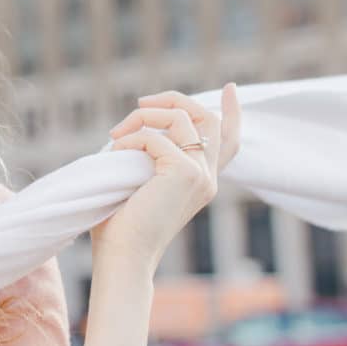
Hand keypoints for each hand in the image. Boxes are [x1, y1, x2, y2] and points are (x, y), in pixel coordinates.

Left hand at [89, 83, 241, 273]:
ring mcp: (200, 175)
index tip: (232, 88)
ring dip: (143, 117)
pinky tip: (114, 153)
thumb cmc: (122, 225)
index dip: (232, 113)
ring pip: (179, 118)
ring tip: (116, 134)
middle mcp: (207, 177)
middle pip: (205, 118)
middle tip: (141, 103)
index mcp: (201, 181)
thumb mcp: (141, 182)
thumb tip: (139, 124)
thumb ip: (152, 156)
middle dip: (173, 100)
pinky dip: (129, 139)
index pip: (227, 142)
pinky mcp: (184, 173)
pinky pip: (153, 138)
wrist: (123, 257)